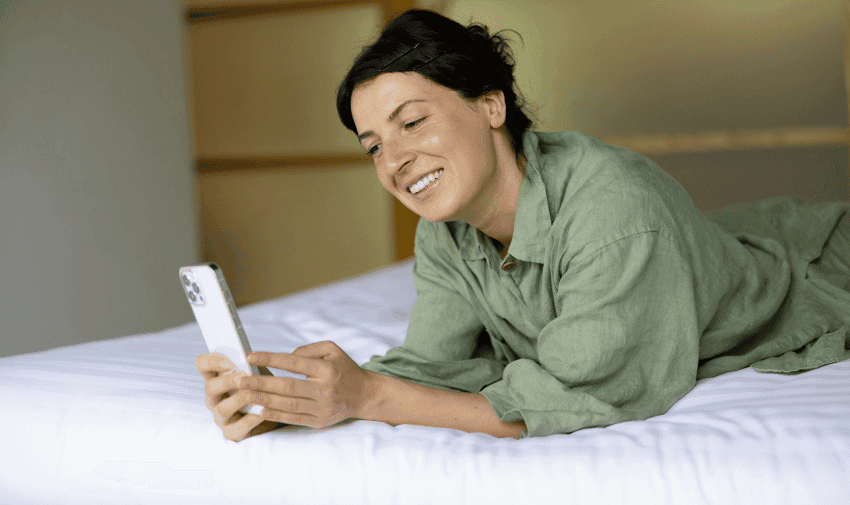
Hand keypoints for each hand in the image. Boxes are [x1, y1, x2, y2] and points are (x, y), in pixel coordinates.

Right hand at [195, 353, 281, 441]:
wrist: (275, 413)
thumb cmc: (262, 388)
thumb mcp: (257, 373)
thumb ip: (251, 365)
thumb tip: (250, 358)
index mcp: (217, 378)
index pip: (202, 364)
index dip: (211, 361)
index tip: (229, 361)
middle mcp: (214, 398)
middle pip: (210, 388)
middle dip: (227, 381)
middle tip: (243, 376)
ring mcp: (220, 417)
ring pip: (222, 409)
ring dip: (239, 399)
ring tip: (254, 393)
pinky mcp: (231, 432)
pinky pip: (237, 428)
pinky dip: (250, 420)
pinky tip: (261, 413)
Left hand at [239, 341, 374, 428]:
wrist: (364, 395)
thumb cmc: (344, 369)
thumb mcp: (332, 350)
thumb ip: (308, 349)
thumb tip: (284, 356)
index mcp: (327, 369)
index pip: (294, 362)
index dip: (271, 358)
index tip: (250, 356)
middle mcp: (324, 389)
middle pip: (288, 386)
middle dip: (262, 383)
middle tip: (241, 380)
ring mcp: (322, 407)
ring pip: (288, 404)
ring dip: (264, 399)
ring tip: (245, 395)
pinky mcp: (319, 421)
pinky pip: (294, 418)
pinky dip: (276, 415)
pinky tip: (260, 410)